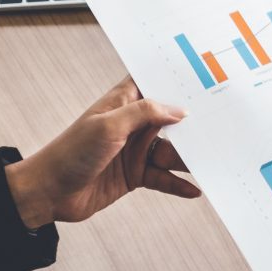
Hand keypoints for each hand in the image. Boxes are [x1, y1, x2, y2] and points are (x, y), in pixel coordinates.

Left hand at [7, 79, 200, 228]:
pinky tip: (196, 189)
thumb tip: (179, 110)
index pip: (155, 83)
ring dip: (190, 157)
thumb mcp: (109, 125)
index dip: (177, 80)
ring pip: (172, 151)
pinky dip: (179, 183)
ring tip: (215, 161)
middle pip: (171, 120)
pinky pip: (164, 178)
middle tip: (223, 125)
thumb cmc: (71, 151)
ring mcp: (135, 150)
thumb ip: (145, 113)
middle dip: (193, 123)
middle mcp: (133, 124)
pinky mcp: (135, 175)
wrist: (49, 192)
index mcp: (124, 102)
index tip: (208, 78)